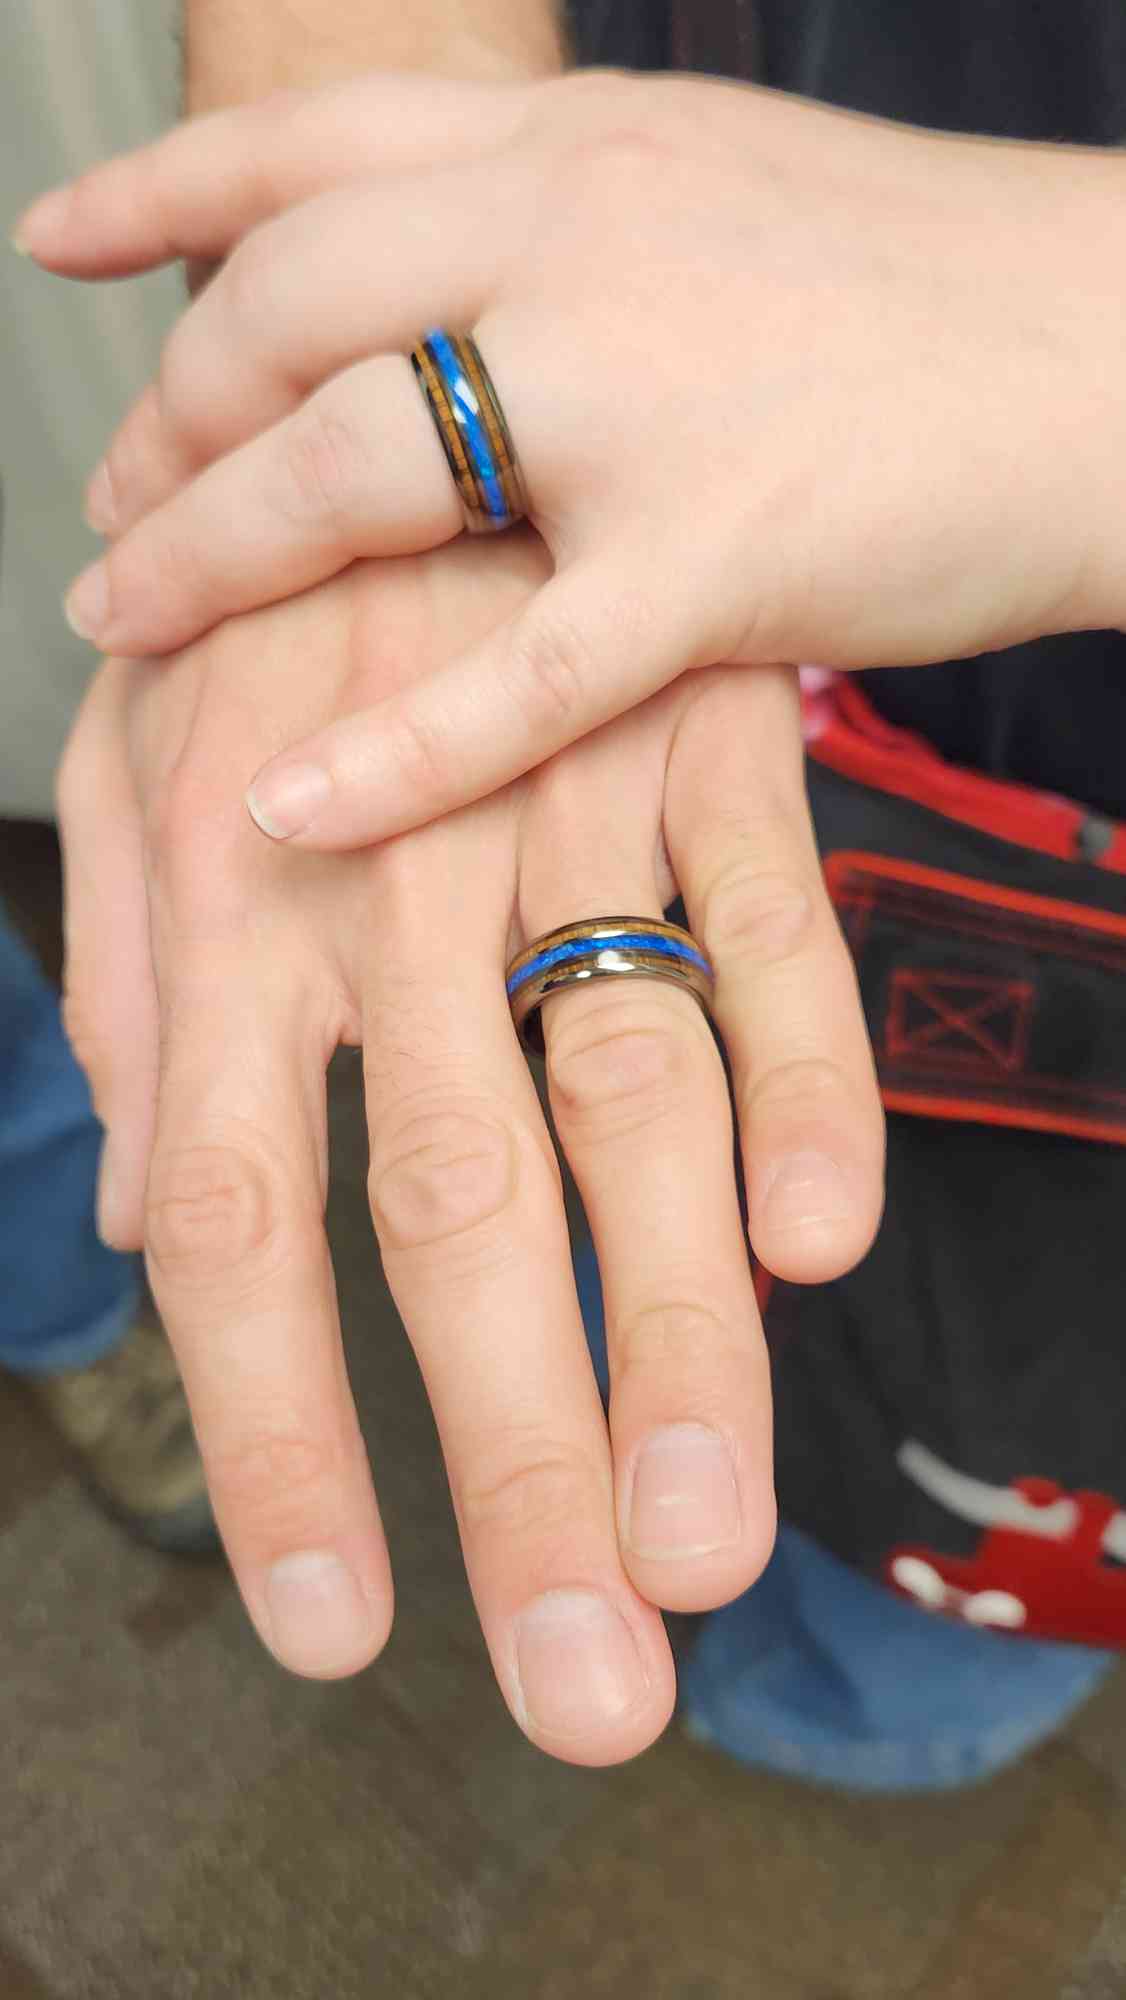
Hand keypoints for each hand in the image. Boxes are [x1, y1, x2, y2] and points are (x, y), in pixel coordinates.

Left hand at [21, 69, 1124, 849]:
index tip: (57, 246)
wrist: (1115, 349)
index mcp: (581, 144)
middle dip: (167, 422)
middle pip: (288, 313)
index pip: (316, 140)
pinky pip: (516, 676)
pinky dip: (390, 754)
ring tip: (124, 624)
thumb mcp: (716, 192)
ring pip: (357, 467)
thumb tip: (443, 297)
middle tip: (118, 515)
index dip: (160, 193)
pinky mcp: (722, 556)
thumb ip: (565, 228)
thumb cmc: (926, 290)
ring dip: (207, 554)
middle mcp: (584, 237)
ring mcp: (646, 396)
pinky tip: (291, 806)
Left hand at [58, 533, 881, 1763]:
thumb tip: (140, 1245)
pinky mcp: (701, 745)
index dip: (280, 1445)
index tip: (341, 1631)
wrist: (404, 373)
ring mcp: (556, 812)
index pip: (243, 1227)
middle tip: (587, 1678)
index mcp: (227, 907)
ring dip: (677, 1334)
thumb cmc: (257, 611)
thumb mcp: (133, 770)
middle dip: (518, 1461)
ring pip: (623, 1102)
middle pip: (453, 1211)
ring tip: (710, 1539)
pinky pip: (766, 927)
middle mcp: (387, 887)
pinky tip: (819, 1245)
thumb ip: (135, 998)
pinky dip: (802, 1081)